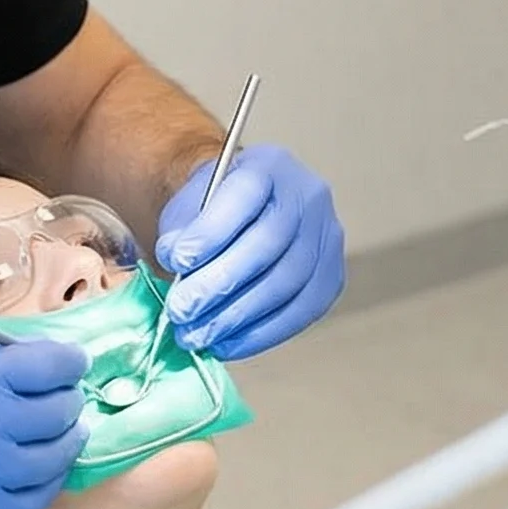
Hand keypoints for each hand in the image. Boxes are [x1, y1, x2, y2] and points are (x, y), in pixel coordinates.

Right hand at [0, 339, 88, 508]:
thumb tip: (28, 363)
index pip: (47, 365)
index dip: (68, 363)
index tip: (70, 365)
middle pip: (57, 412)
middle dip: (66, 402)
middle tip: (64, 401)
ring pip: (51, 460)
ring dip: (63, 444)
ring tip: (60, 436)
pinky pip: (30, 502)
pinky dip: (45, 485)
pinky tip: (39, 472)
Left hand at [155, 143, 344, 361]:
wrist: (241, 212)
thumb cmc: (213, 208)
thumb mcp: (189, 203)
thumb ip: (181, 230)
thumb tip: (177, 267)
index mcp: (268, 165)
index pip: (244, 194)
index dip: (210, 231)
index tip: (175, 261)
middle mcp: (306, 196)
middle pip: (267, 244)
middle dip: (219, 284)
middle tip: (181, 310)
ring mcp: (326, 236)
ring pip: (286, 283)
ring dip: (237, 316)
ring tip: (197, 334)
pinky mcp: (331, 276)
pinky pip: (301, 311)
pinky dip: (262, 333)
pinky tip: (228, 343)